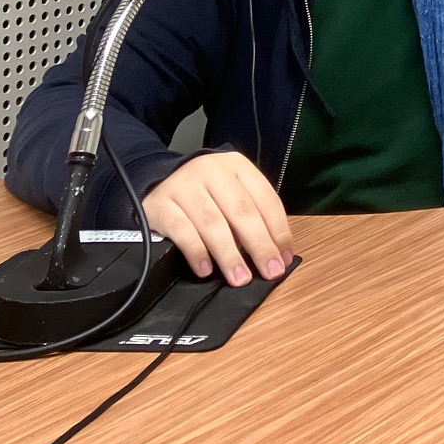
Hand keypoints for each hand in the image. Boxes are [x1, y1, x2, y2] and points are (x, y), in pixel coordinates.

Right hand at [141, 151, 293, 285]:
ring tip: (240, 278)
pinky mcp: (160, 203)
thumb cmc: (205, 193)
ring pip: (213, 223)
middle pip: (242, 211)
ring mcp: (184, 185)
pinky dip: (197, 252)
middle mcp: (212, 171)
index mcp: (237, 166)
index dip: (278, 230)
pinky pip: (182, 230)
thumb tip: (275, 254)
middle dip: (259, 245)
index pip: (265, 199)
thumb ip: (252, 216)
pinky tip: (205, 270)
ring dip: (230, 255)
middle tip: (270, 271)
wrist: (158, 182)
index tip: (284, 258)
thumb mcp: (231, 194)